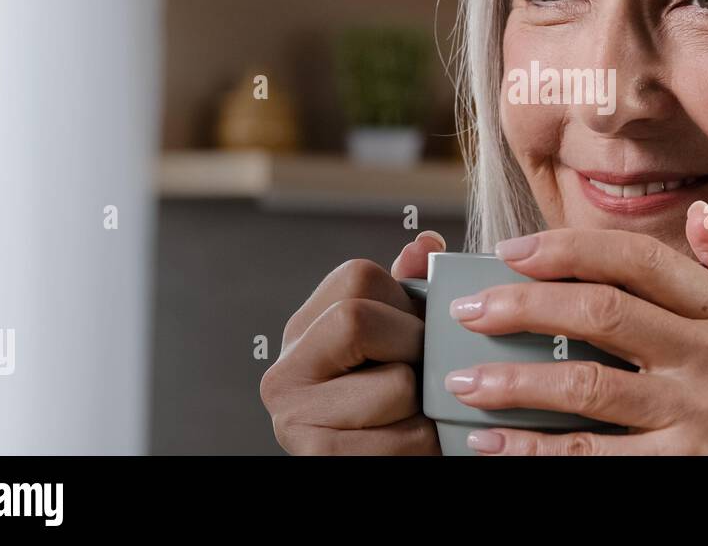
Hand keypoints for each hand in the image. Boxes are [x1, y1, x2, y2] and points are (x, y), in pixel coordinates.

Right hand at [259, 231, 445, 454]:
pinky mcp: (317, 457)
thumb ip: (410, 291)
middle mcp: (283, 371)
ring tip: (414, 416)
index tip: (411, 337)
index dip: (405, 303)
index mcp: (303, 329)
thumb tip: (425, 243)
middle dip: (413, 349)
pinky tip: (411, 445)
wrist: (381, 464)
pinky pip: (404, 438)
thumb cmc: (398, 403)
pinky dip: (425, 444)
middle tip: (420, 378)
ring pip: (395, 383)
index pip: (358, 276)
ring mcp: (292, 417)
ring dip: (425, 404)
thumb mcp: (400, 340)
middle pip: (359, 320)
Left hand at [444, 202, 707, 454]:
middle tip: (467, 311)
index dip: (568, 249)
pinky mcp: (677, 468)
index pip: (638, 260)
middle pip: (602, 312)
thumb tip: (701, 213)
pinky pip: (589, 454)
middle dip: (524, 306)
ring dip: (514, 382)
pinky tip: (492, 443)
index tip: (508, 251)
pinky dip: (532, 450)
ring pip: (587, 385)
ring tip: (462, 381)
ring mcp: (699, 416)